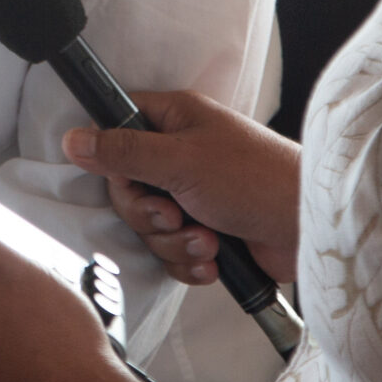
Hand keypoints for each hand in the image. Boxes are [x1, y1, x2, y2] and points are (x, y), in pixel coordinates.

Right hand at [63, 90, 301, 284]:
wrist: (307, 227)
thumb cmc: (256, 179)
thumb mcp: (180, 160)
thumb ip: (123, 151)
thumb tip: (74, 139)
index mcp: (175, 121)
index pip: (118, 127)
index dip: (111, 156)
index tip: (125, 176)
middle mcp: (181, 155)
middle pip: (127, 188)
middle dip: (148, 213)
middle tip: (174, 213)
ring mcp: (194, 195)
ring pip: (150, 226)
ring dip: (174, 241)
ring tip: (206, 239)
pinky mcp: (207, 231)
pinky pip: (173, 252)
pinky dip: (190, 260)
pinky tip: (214, 258)